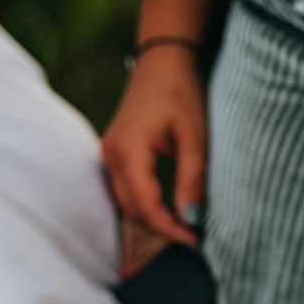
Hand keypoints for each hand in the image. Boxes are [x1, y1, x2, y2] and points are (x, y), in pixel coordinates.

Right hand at [102, 47, 205, 243]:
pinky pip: (125, 190)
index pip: (145, 205)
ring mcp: (109, 153)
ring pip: (126, 203)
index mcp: (128, 150)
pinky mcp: (115, 153)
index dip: (169, 228)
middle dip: (161, 228)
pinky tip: (169, 211)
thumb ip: (192, 179)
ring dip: (152, 219)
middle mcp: (111, 154)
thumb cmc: (181, 94)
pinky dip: (145, 205)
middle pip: (132, 209)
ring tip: (184, 227)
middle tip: (194, 236)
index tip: (195, 240)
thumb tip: (190, 219)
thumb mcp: (195, 138)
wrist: (163, 63)